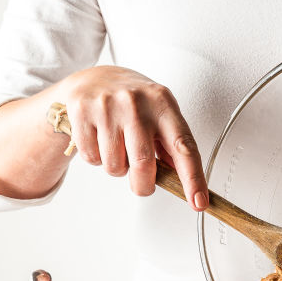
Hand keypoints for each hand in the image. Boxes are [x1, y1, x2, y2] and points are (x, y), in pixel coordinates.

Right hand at [62, 65, 207, 207]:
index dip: (193, 179)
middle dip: (143, 185)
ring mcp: (108, 105)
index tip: (199, 202)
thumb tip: (187, 185)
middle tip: (142, 182)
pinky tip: (99, 139)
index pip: (184, 147)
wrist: (94, 78)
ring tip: (117, 147)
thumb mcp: (160, 116)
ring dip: (117, 168)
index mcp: (163, 103)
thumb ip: (173, 147)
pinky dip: (96, 158)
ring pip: (115, 166)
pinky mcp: (82, 111)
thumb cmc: (134, 104)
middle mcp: (137, 102)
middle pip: (143, 165)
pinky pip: (92, 158)